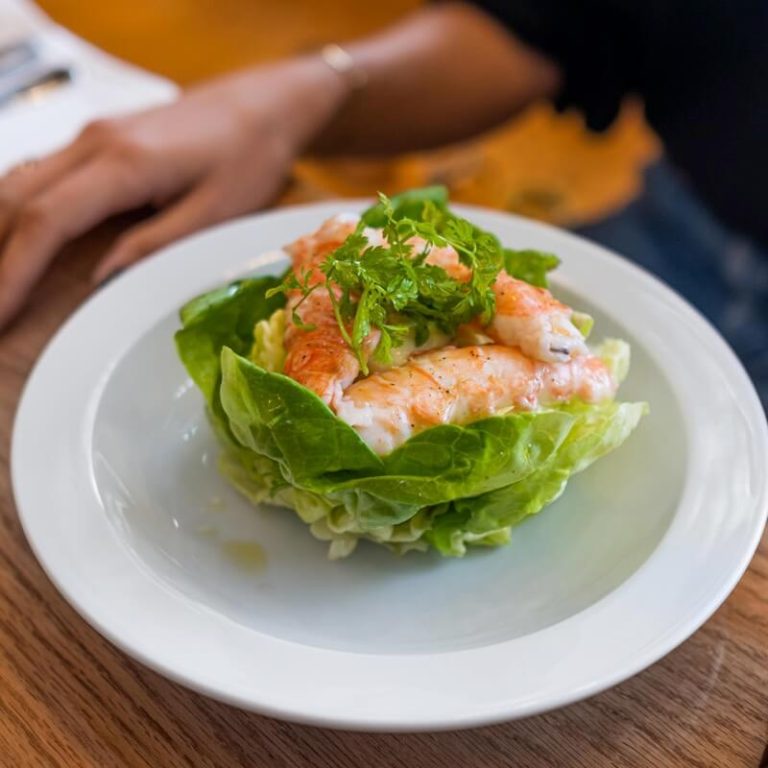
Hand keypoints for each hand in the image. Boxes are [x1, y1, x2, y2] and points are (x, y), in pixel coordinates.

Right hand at [0, 58, 346, 328]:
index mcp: (124, 162)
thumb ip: (154, 245)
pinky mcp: (98, 140)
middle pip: (15, 200)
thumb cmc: (249, 156)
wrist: (261, 105)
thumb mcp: (215, 213)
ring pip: (18, 183)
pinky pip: (39, 176)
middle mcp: (94, 142)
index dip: (13, 271)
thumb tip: (98, 279)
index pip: (46, 220)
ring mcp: (91, 136)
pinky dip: (16, 211)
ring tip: (0, 283)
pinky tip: (14, 241)